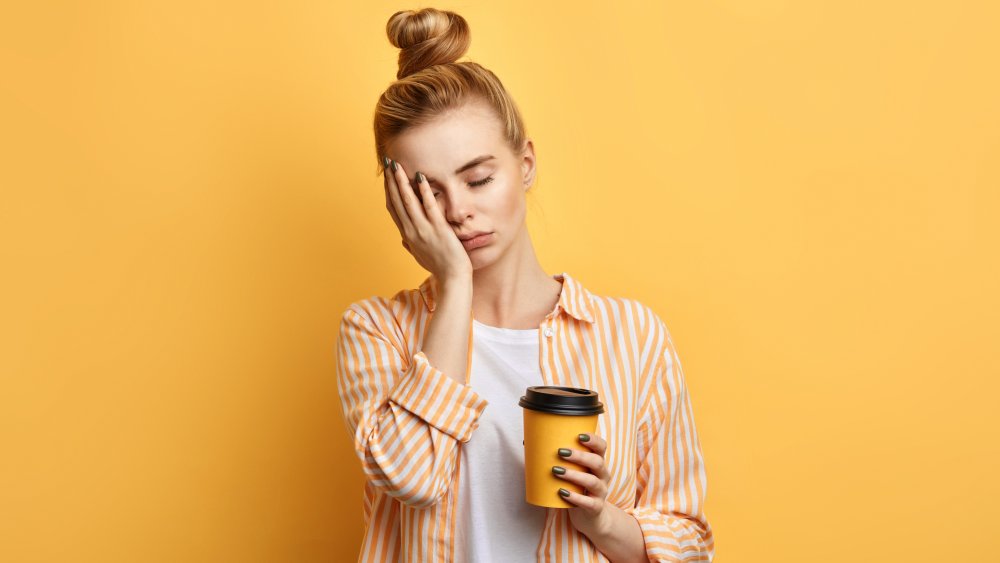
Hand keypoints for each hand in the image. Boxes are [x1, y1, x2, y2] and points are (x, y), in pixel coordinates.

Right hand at [382, 156, 471, 279]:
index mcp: (407, 235)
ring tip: (397, 166)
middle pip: (396, 201)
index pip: (393, 208)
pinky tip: (421, 177)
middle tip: (388, 163)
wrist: (452, 278)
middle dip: (391, 181)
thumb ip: (410, 244)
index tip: (387, 177)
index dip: (388, 191)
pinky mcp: (438, 229)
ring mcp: (424, 230)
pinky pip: (429, 207)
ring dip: (401, 182)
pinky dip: (424, 191)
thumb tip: (403, 239)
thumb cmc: (438, 267)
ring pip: (408, 201)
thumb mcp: (420, 256)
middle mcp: (411, 231)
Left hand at [553, 433, 612, 537]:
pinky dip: (575, 497)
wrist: (589, 516)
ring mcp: (600, 492)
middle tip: (561, 452)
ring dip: (573, 475)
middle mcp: (602, 476)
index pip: (601, 447)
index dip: (593, 440)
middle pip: (597, 462)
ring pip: (592, 481)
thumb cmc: (576, 488)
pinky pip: (588, 502)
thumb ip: (559, 459)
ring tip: (556, 471)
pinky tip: (562, 492)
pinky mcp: (596, 507)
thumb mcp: (573, 472)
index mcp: (597, 463)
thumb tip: (528, 443)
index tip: (579, 435)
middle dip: (579, 456)